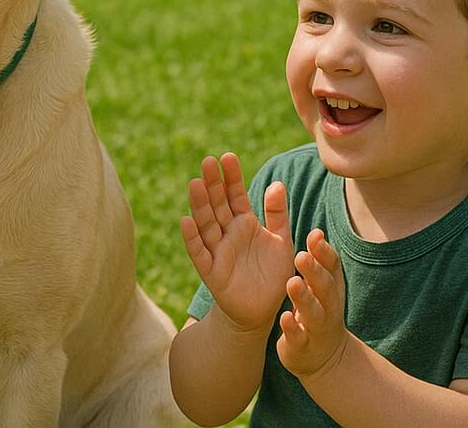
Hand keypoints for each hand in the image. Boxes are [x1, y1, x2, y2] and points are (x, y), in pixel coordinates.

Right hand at [180, 152, 293, 332]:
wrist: (263, 311)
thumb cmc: (272, 274)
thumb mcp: (281, 241)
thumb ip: (277, 214)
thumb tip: (277, 183)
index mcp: (244, 223)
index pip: (235, 195)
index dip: (231, 177)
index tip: (227, 157)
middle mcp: (228, 233)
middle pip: (217, 204)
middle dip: (212, 184)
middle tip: (208, 161)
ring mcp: (217, 251)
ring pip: (206, 224)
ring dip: (199, 205)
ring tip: (195, 183)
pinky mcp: (211, 272)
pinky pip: (200, 253)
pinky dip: (192, 238)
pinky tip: (186, 221)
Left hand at [276, 229, 348, 378]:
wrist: (324, 359)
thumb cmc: (318, 310)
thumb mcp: (320, 287)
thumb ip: (317, 262)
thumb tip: (317, 232)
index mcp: (331, 288)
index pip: (332, 267)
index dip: (325, 252)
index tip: (315, 235)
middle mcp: (328, 306)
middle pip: (325, 287)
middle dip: (315, 271)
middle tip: (301, 255)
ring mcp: (317, 327)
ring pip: (314, 312)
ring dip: (304, 298)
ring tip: (292, 283)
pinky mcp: (303, 346)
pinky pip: (299, 337)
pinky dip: (293, 328)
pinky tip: (285, 318)